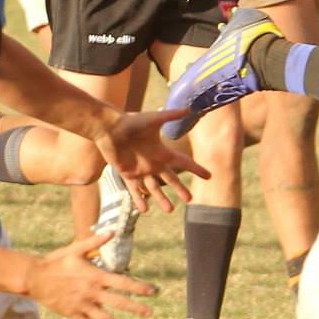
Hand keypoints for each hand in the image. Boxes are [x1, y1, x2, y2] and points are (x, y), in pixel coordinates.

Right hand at [24, 233, 155, 318]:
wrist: (34, 277)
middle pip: (118, 303)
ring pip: (105, 318)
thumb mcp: (75, 249)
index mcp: (94, 276)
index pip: (122, 283)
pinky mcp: (72, 313)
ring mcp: (81, 304)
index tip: (152, 292)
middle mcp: (91, 292)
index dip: (138, 288)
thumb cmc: (56, 261)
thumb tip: (112, 231)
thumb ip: (94, 241)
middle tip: (149, 313)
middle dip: (135, 308)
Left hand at [94, 110, 209, 211]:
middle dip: (180, 189)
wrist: (110, 129)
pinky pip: (134, 190)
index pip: (183, 162)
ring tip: (170, 210)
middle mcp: (154, 162)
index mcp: (162, 151)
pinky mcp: (127, 174)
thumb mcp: (154, 119)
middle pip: (170, 179)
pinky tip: (145, 210)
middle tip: (190, 200)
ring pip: (154, 188)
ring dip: (162, 199)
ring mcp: (141, 170)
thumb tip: (190, 108)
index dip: (196, 169)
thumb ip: (171, 115)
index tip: (208, 176)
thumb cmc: (132, 122)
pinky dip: (139, 199)